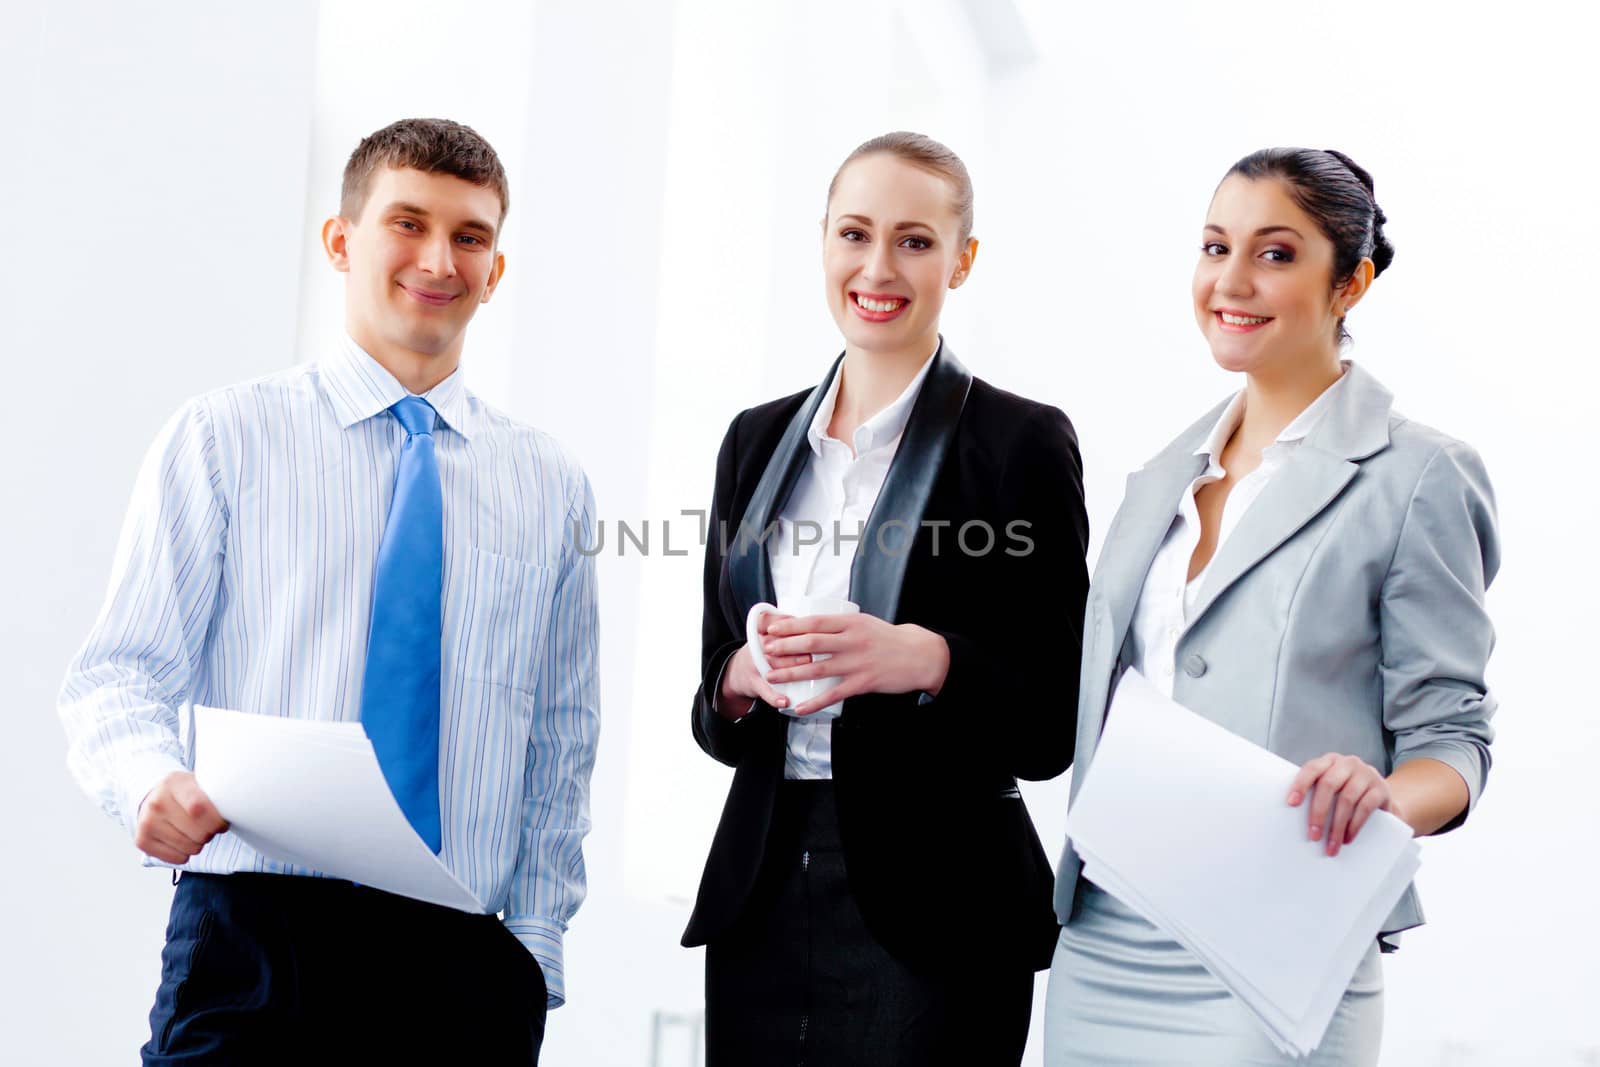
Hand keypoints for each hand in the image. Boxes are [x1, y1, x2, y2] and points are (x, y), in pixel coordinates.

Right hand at [135, 771, 227, 863]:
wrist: (153, 796)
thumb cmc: (184, 792)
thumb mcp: (198, 783)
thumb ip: (214, 795)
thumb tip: (237, 809)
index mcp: (174, 784)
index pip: (199, 808)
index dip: (216, 821)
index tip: (222, 823)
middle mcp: (156, 803)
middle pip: (197, 832)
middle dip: (210, 833)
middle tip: (208, 826)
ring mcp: (146, 823)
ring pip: (189, 848)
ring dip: (199, 843)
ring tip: (194, 830)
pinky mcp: (142, 841)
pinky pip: (177, 859)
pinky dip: (186, 853)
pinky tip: (182, 838)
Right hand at [716, 612, 811, 718]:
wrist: (739, 672)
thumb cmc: (764, 649)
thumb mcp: (768, 634)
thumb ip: (789, 627)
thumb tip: (821, 621)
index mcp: (758, 632)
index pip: (767, 621)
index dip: (783, 622)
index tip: (800, 624)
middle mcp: (755, 647)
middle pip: (771, 644)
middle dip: (791, 648)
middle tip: (810, 652)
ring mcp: (754, 666)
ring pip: (770, 666)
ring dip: (788, 669)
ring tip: (806, 669)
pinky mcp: (755, 685)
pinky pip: (765, 691)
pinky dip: (775, 697)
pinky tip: (786, 701)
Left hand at [761, 614, 949, 716]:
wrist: (919, 655)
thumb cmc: (890, 639)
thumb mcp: (865, 623)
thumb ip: (842, 625)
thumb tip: (813, 626)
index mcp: (851, 622)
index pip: (814, 622)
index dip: (790, 625)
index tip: (772, 628)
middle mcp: (852, 640)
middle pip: (812, 643)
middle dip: (785, 647)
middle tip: (766, 651)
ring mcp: (857, 662)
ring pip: (818, 668)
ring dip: (792, 673)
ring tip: (773, 677)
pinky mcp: (864, 682)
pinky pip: (834, 694)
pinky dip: (815, 702)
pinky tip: (800, 707)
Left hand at [1287, 753, 1392, 856]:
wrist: (1382, 797)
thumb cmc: (1347, 793)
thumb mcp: (1333, 787)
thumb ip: (1316, 792)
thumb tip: (1292, 818)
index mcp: (1330, 761)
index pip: (1312, 769)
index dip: (1300, 785)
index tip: (1291, 803)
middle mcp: (1348, 763)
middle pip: (1328, 785)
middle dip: (1318, 813)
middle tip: (1313, 836)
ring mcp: (1366, 774)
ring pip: (1347, 799)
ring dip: (1337, 826)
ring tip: (1331, 845)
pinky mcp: (1381, 789)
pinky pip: (1365, 807)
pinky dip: (1354, 825)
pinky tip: (1347, 838)